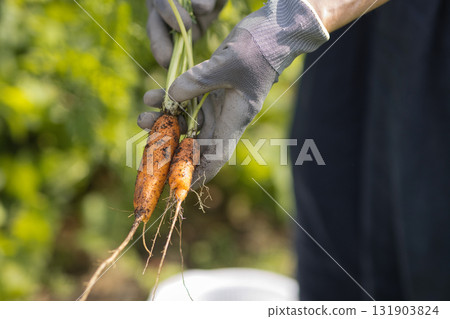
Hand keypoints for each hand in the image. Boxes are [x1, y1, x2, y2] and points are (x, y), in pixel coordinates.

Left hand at [140, 0, 329, 186]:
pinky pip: (185, 101)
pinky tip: (152, 96)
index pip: (215, 158)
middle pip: (194, 143)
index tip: (174, 185)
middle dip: (169, 144)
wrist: (270, 32)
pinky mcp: (210, 89)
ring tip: (143, 116)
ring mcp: (216, 104)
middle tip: (147, 138)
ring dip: (164, 122)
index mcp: (234, 120)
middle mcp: (224, 117)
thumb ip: (198, 82)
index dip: (196, 174)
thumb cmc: (258, 50)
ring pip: (185, 122)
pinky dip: (168, 100)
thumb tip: (170, 97)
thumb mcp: (228, 64)